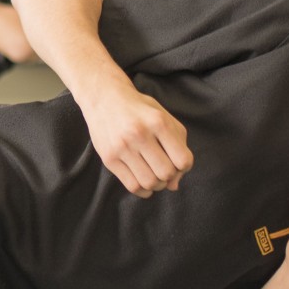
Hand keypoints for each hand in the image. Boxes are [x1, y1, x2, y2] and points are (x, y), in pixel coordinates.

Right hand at [80, 78, 192, 197]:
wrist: (104, 98)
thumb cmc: (140, 110)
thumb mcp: (164, 118)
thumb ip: (178, 147)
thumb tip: (175, 185)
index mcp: (158, 122)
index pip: (182, 160)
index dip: (184, 166)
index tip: (177, 161)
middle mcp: (139, 134)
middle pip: (166, 173)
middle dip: (169, 176)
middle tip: (163, 169)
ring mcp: (122, 146)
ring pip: (149, 182)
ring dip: (156, 185)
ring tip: (153, 175)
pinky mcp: (109, 158)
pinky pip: (132, 186)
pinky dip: (142, 190)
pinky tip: (142, 180)